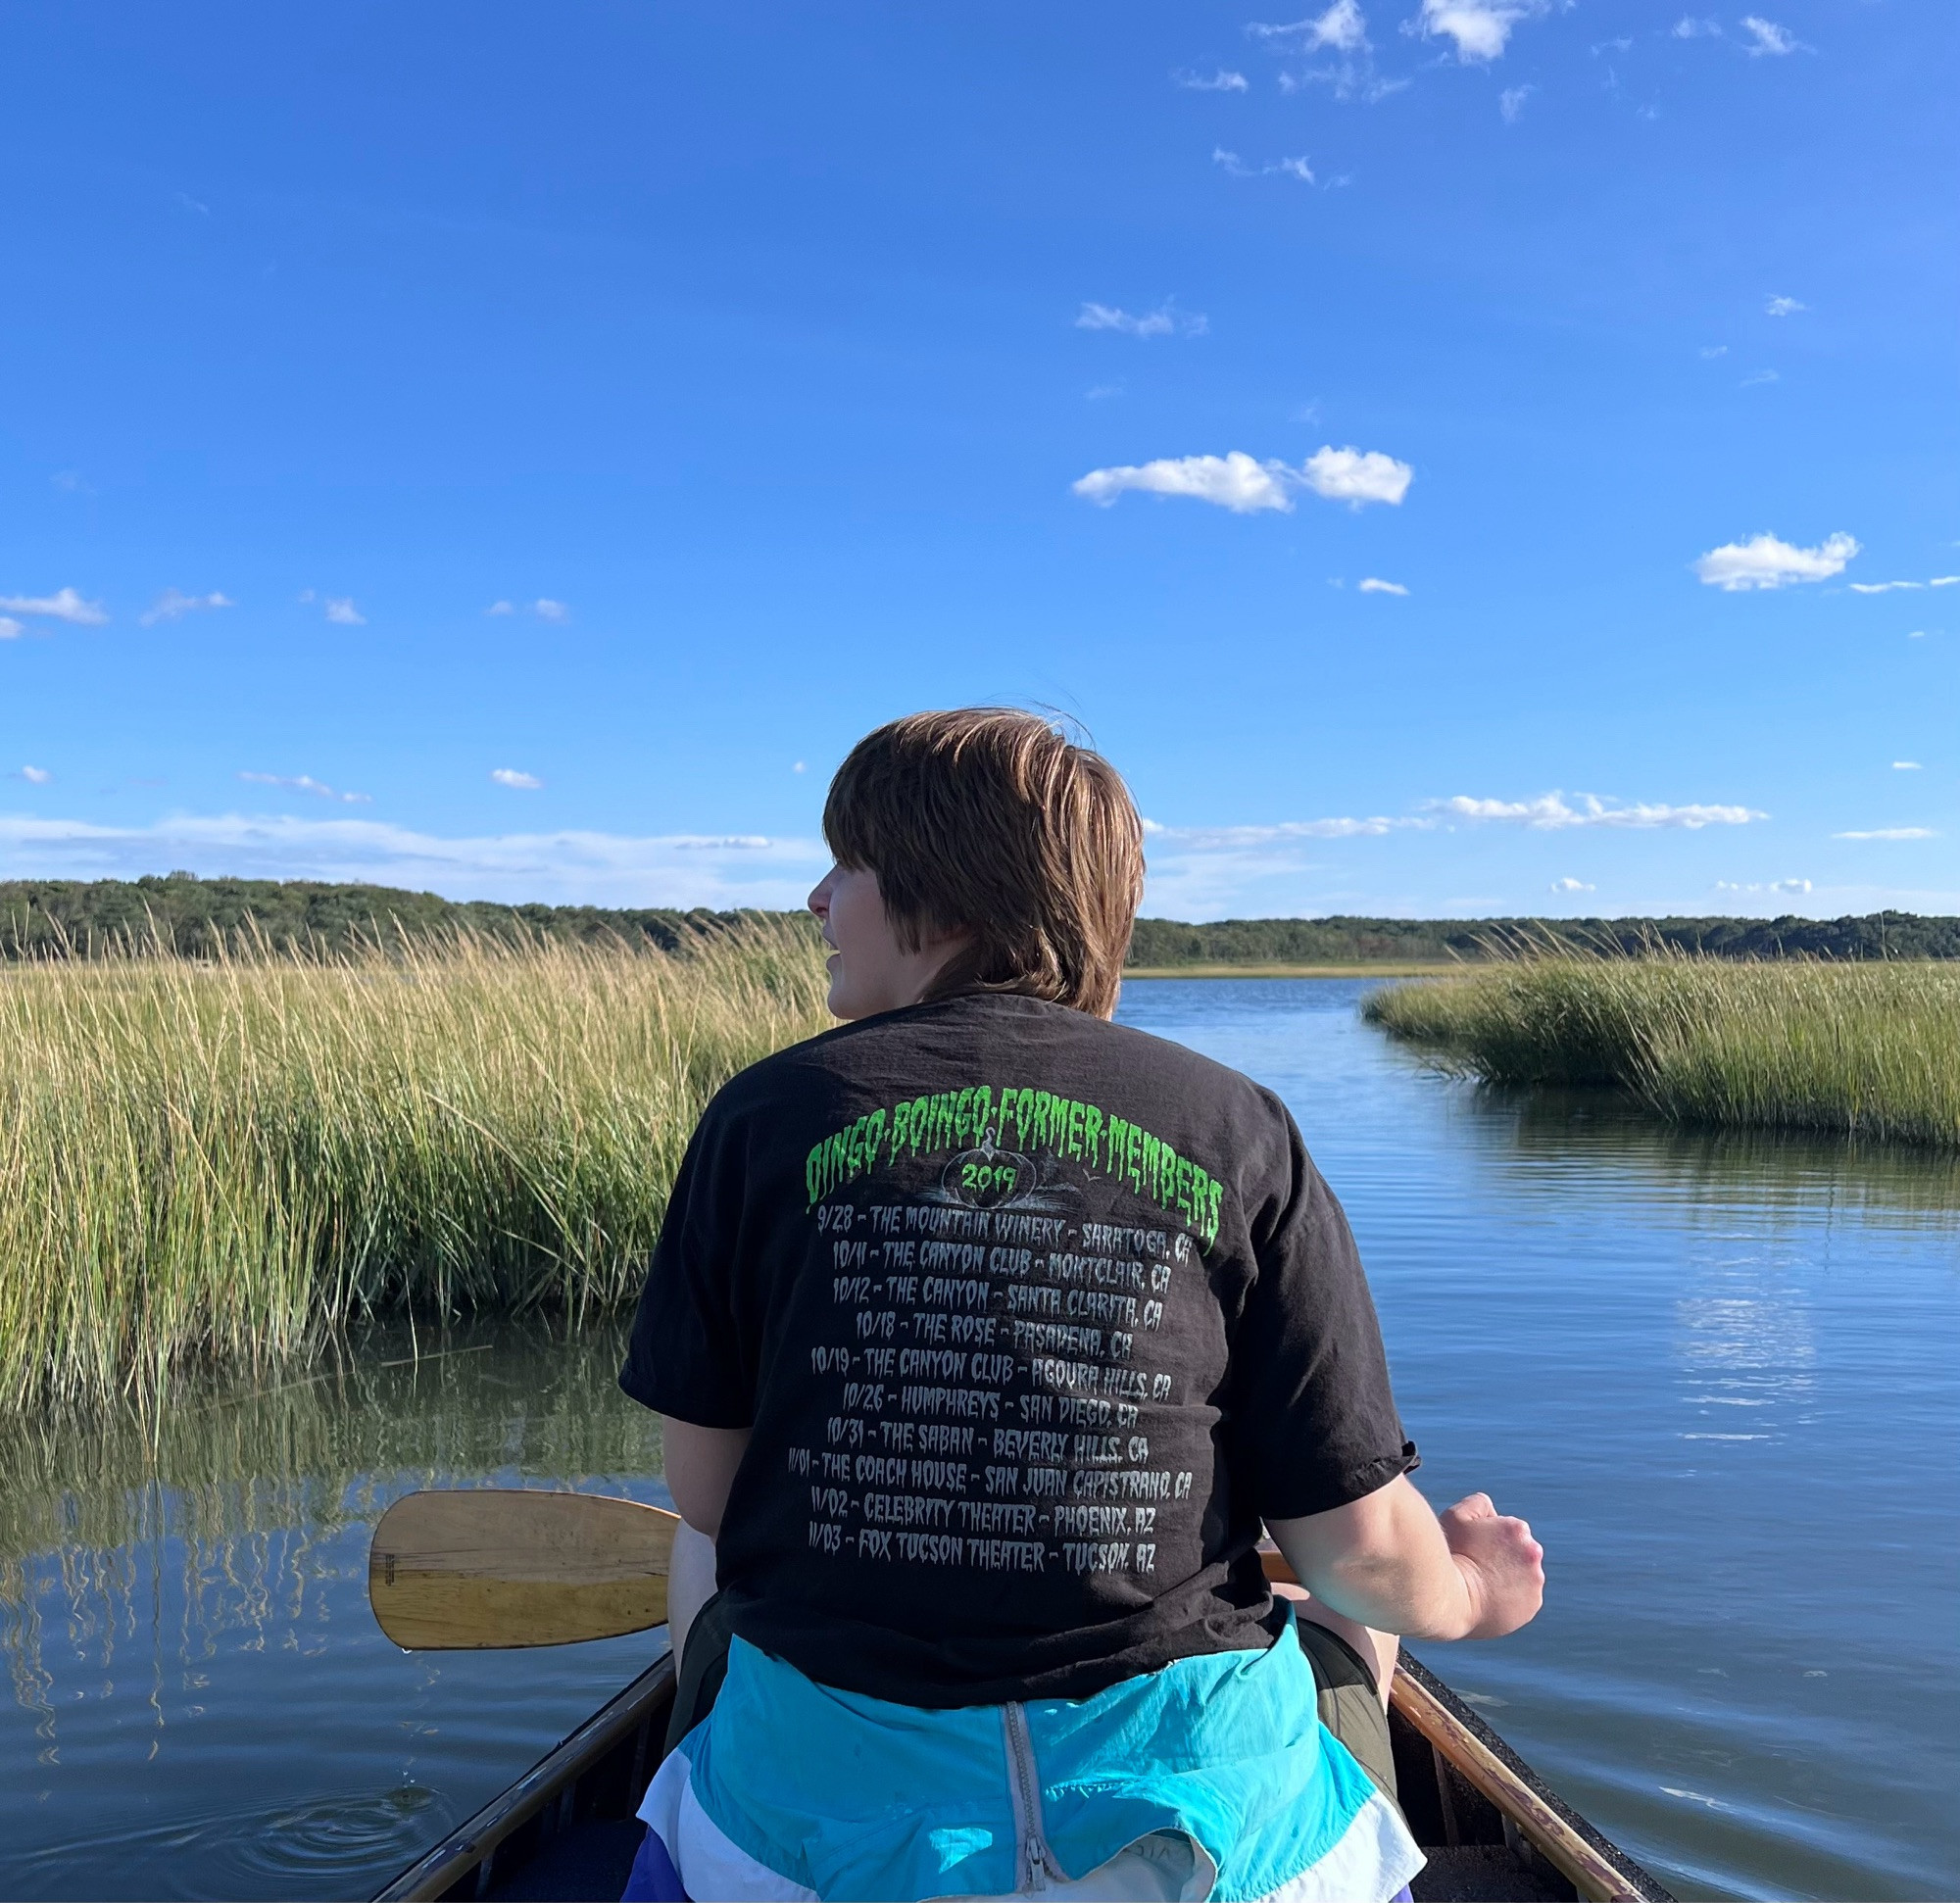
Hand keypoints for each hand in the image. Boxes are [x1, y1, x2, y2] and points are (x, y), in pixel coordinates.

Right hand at [1438, 1493, 1544, 1638]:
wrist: (1451, 1598)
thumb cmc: (1450, 1555)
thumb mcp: (1457, 1516)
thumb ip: (1478, 1504)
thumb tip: (1491, 1509)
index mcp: (1518, 1529)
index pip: (1509, 1530)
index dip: (1489, 1538)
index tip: (1474, 1549)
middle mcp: (1533, 1553)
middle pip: (1519, 1552)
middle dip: (1504, 1557)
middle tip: (1478, 1567)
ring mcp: (1535, 1581)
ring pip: (1523, 1575)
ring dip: (1510, 1577)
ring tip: (1483, 1585)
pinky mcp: (1532, 1605)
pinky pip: (1523, 1599)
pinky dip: (1511, 1599)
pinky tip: (1491, 1599)